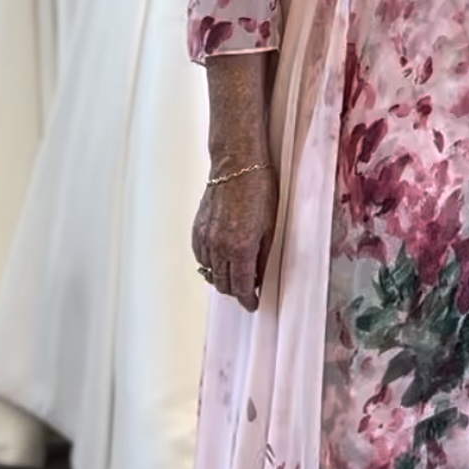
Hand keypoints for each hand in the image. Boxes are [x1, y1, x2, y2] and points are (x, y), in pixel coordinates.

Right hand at [192, 166, 278, 309]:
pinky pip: (200, 257)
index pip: (241, 286)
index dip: (247, 299)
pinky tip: (219, 261)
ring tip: (234, 276)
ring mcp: (205, 237)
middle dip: (235, 291)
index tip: (253, 304)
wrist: (237, 164)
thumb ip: (262, 256)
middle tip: (247, 291)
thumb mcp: (271, 226)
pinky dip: (209, 264)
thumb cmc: (259, 190)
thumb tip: (259, 277)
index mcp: (241, 248)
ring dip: (221, 278)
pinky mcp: (197, 228)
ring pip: (209, 272)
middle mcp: (219, 246)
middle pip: (223, 283)